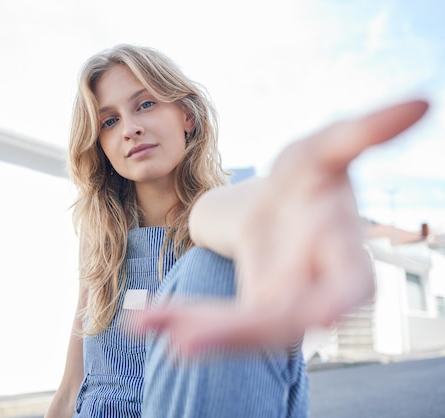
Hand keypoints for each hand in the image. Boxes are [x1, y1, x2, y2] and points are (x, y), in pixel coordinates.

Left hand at [139, 99, 428, 356]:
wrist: (277, 206)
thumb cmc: (305, 177)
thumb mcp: (321, 150)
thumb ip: (363, 132)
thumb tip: (421, 101)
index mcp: (343, 255)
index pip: (349, 287)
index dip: (334, 302)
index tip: (314, 319)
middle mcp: (315, 291)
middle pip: (282, 322)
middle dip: (237, 332)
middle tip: (183, 340)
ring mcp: (281, 306)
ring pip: (242, 331)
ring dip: (197, 330)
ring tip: (146, 324)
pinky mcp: (249, 311)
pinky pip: (218, 324)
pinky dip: (181, 322)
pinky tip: (144, 320)